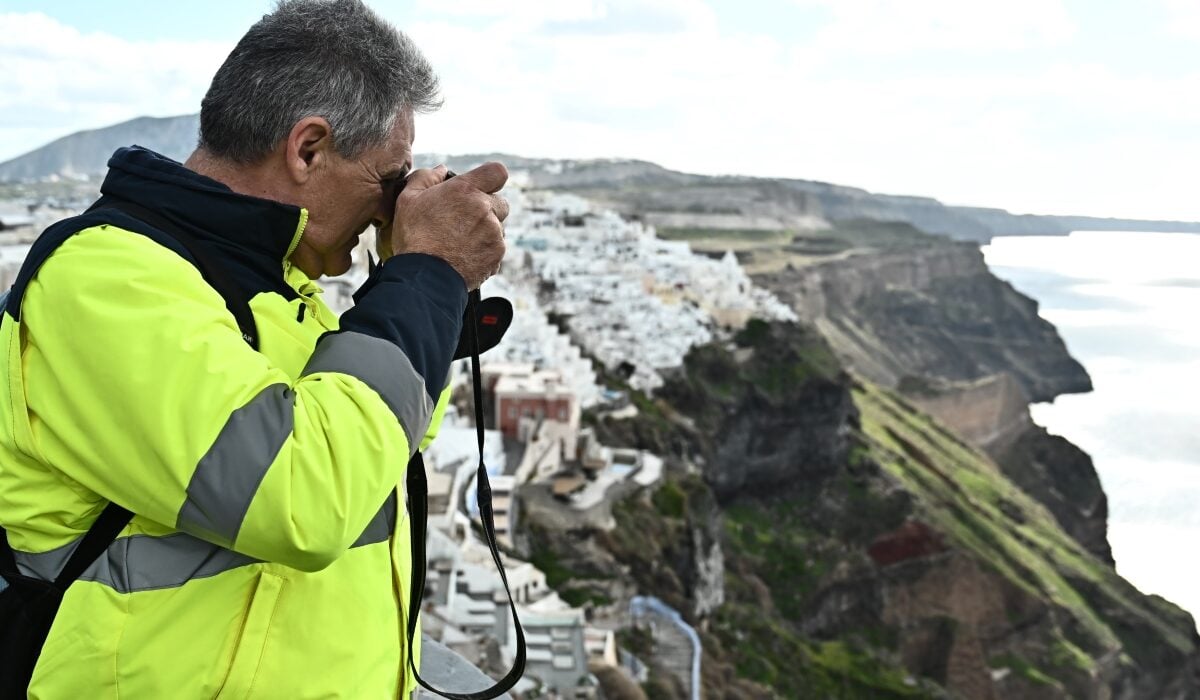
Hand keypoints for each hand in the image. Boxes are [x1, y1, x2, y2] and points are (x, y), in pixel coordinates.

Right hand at [389, 162, 508, 290]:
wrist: (424, 276)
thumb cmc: (414, 236)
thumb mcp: (408, 199)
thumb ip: (426, 178)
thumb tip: (441, 170)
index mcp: (466, 190)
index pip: (497, 172)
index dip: (491, 178)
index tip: (481, 187)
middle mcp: (485, 209)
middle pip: (501, 203)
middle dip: (488, 209)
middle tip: (465, 221)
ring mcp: (494, 233)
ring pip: (499, 227)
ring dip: (486, 232)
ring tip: (461, 242)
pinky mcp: (497, 254)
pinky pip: (497, 248)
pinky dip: (485, 251)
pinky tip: (465, 256)